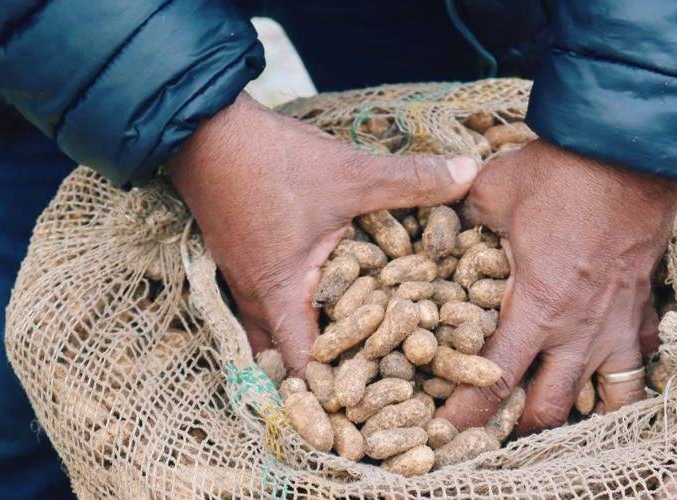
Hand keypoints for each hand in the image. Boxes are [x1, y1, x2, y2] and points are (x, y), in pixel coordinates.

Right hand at [166, 93, 476, 375]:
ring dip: (311, 350)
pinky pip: (271, 308)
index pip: (304, 369)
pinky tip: (329, 309)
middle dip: (328, 381)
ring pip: (277, 337)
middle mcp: (258, 300)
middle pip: (289, 362)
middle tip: (371, 398)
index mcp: (281, 295)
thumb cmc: (273, 161)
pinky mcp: (246, 264)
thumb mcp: (351, 173)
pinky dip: (299, 318)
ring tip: (356, 364)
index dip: (334, 397)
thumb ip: (413, 181)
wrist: (204, 129)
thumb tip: (472, 174)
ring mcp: (246, 283)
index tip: (368, 418)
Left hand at [438, 140, 676, 433]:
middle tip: (498, 428)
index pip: (494, 382)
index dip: (467, 414)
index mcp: (537, 309)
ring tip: (564, 416)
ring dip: (586, 414)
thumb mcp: (494, 190)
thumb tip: (438, 220)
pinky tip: (611, 368)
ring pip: (612, 400)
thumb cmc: (561, 172)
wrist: (632, 150)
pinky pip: (642, 357)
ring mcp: (618, 323)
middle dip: (521, 427)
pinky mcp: (644, 306)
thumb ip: (461, 216)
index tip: (447, 432)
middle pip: (552, 409)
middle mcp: (579, 330)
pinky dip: (626, 371)